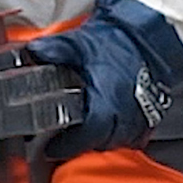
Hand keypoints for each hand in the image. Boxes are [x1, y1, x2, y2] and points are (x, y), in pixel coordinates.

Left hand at [26, 0, 182, 158]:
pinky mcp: (151, 113)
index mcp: (107, 98)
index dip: (67, 145)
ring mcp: (142, 115)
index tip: (52, 148)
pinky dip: (121, 134)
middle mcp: (127, 112)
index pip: (87, 134)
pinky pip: (136, 135)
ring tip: (87, 132)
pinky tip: (111, 124)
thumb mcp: (79, 43)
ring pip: (119, 141)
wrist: (148, 34)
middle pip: (102, 142)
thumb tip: (31, 53)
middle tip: (66, 140)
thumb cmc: (117, 40)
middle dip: (83, 144)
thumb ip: (53, 50)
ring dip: (102, 139)